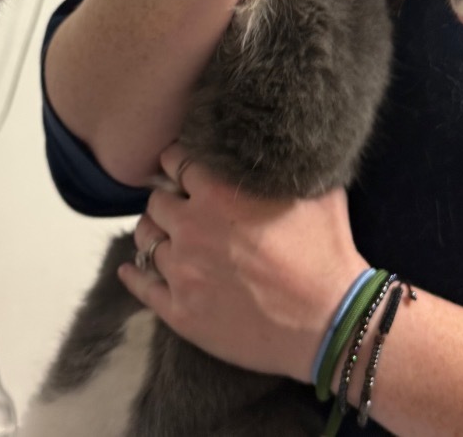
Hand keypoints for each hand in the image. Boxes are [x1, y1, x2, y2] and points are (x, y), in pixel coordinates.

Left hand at [118, 144, 368, 383]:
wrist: (329, 323)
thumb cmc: (326, 252)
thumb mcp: (315, 189)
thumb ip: (285, 162)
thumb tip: (278, 139)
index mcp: (219, 192)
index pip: (174, 160)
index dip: (179, 164)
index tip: (186, 171)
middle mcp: (191, 227)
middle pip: (156, 201)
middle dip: (169, 201)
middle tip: (184, 208)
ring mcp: (182, 271)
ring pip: (145, 240)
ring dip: (156, 235)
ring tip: (169, 238)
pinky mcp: (179, 311)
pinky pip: (141, 285)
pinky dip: (134, 274)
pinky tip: (133, 270)